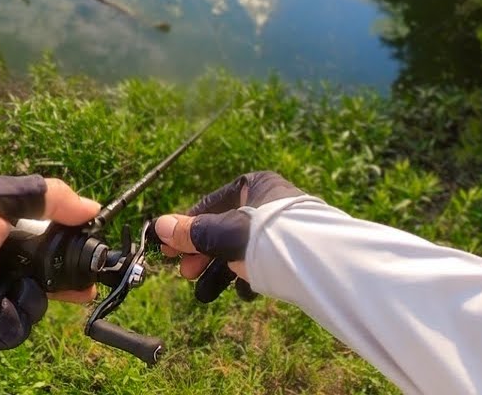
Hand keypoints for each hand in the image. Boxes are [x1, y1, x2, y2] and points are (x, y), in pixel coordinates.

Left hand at [0, 176, 99, 345]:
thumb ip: (45, 198)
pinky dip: (10, 323)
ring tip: (11, 300)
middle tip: (79, 292)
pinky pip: (12, 326)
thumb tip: (91, 207)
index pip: (51, 233)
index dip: (73, 245)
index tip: (92, 256)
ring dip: (28, 304)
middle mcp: (0, 254)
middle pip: (47, 273)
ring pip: (32, 302)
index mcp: (4, 222)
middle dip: (62, 284)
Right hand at [154, 171, 302, 301]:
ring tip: (204, 295)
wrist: (323, 265)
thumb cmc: (270, 239)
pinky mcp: (293, 252)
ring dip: (219, 272)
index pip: (210, 204)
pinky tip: (242, 293)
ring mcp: (282, 228)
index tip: (168, 249)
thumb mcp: (224, 234)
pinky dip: (248, 277)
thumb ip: (192, 232)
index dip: (185, 228)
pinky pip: (263, 263)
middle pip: (224, 229)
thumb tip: (159, 226)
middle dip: (202, 255)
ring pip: (240, 249)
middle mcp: (269, 202)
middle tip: (186, 273)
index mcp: (254, 185)